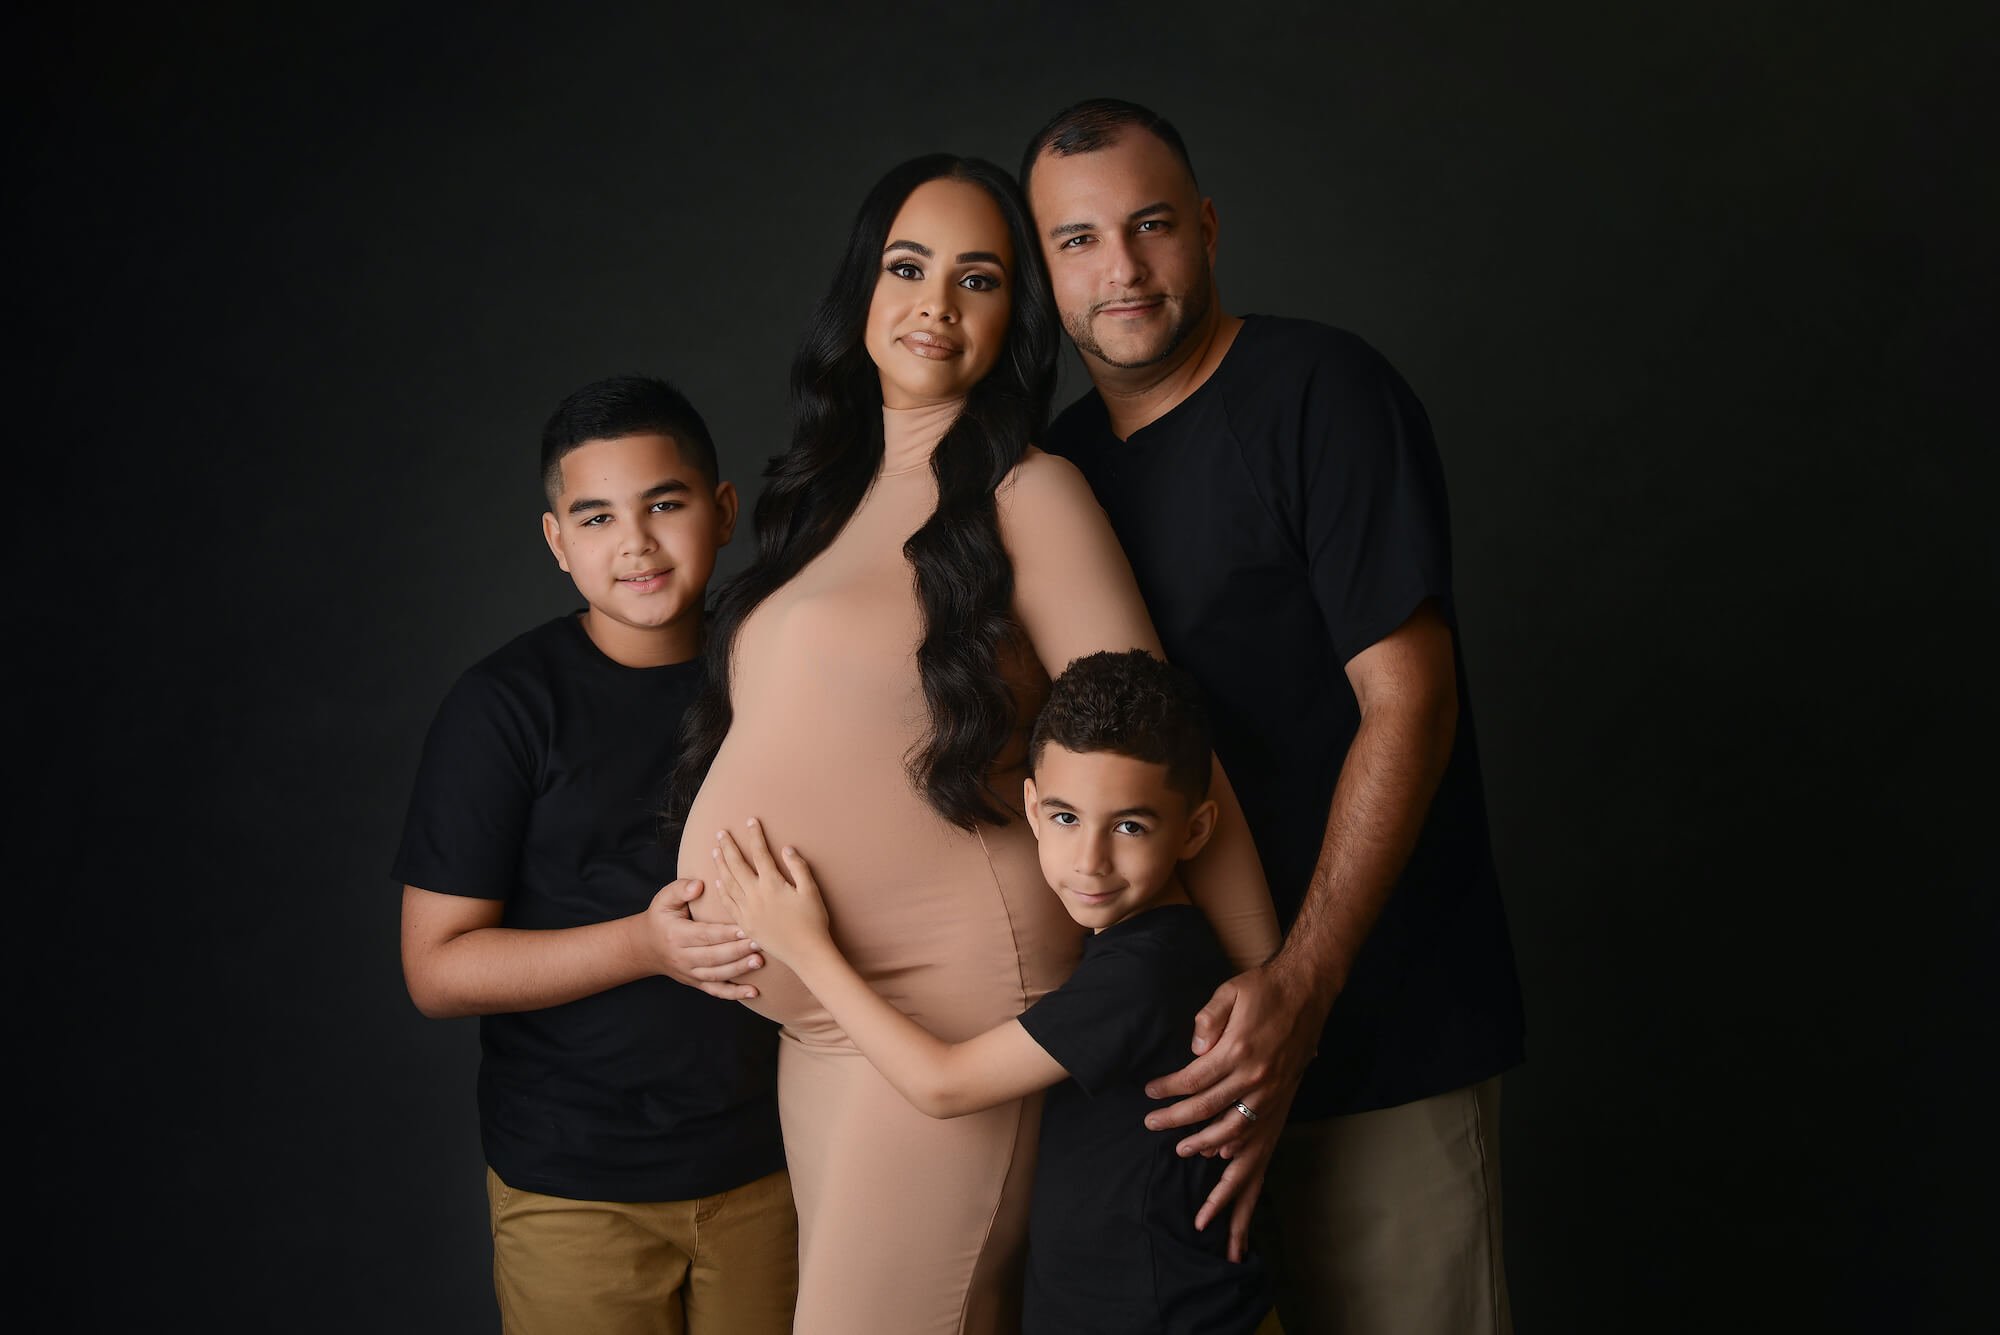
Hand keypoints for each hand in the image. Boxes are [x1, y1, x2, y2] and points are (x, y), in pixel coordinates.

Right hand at [637, 878, 764, 999]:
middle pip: (713, 956)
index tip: (745, 928)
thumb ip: (680, 889)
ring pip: (716, 975)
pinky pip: (716, 991)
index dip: (725, 933)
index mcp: (676, 935)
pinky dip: (734, 994)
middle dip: (738, 951)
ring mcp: (689, 972)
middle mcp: (682, 957)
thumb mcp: (663, 899)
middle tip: (760, 943)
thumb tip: (699, 885)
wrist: (647, 947)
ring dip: (739, 970)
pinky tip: (753, 992)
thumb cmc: (661, 918)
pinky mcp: (696, 982)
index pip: (704, 935)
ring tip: (759, 961)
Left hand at [710, 819, 829, 967]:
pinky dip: (722, 890)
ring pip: (728, 883)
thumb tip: (786, 848)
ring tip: (715, 851)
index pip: (760, 853)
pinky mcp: (745, 924)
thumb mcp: (811, 890)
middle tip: (721, 832)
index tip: (751, 821)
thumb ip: (798, 867)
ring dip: (720, 865)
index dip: (755, 835)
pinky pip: (728, 903)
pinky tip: (718, 881)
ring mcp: (748, 911)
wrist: (806, 953)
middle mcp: (756, 895)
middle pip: (737, 865)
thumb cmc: (813, 921)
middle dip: (728, 846)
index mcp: (772, 884)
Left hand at [1144, 958, 1330, 1258]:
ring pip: (1235, 1132)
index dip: (1168, 1089)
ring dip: (1205, 1144)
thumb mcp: (1231, 991)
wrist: (1310, 991)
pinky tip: (1223, 1159)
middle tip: (1152, 1125)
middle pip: (1209, 1111)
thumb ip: (1208, 1019)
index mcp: (1240, 1052)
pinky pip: (1261, 1135)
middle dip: (1176, 1121)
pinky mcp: (1283, 1099)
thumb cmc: (1265, 988)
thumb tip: (1193, 1049)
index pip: (1194, 1080)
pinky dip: (1241, 1151)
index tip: (1149, 1093)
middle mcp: (1256, 1078)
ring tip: (1181, 1150)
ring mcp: (1273, 1092)